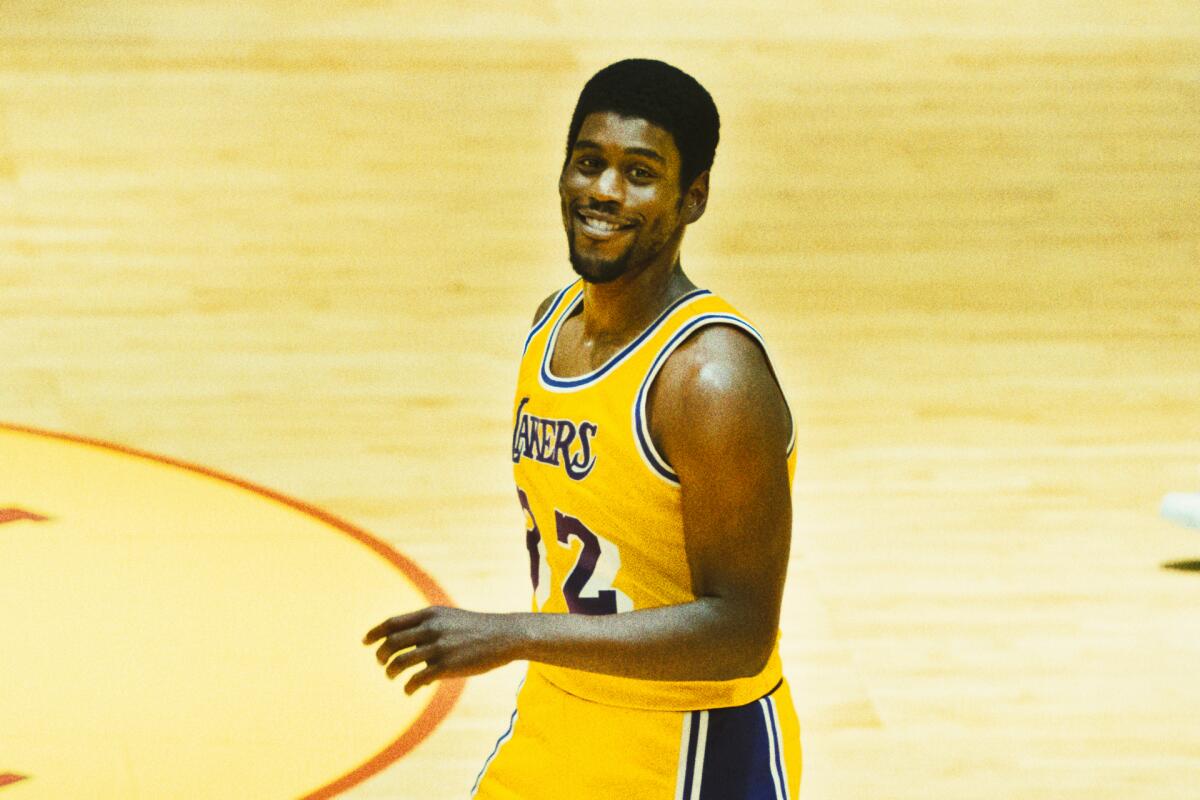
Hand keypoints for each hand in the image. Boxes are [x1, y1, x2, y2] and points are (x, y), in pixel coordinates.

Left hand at [363, 606, 523, 694]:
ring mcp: (438, 647)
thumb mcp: (450, 619)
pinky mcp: (446, 666)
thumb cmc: (477, 628)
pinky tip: (409, 690)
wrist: (504, 636)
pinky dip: (408, 686)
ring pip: (399, 662)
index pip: (392, 623)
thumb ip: (427, 627)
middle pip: (391, 643)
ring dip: (390, 671)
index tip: (365, 642)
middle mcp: (431, 628)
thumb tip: (407, 645)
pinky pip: (417, 679)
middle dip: (381, 655)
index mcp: (430, 614)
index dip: (375, 633)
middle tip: (381, 663)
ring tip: (392, 676)